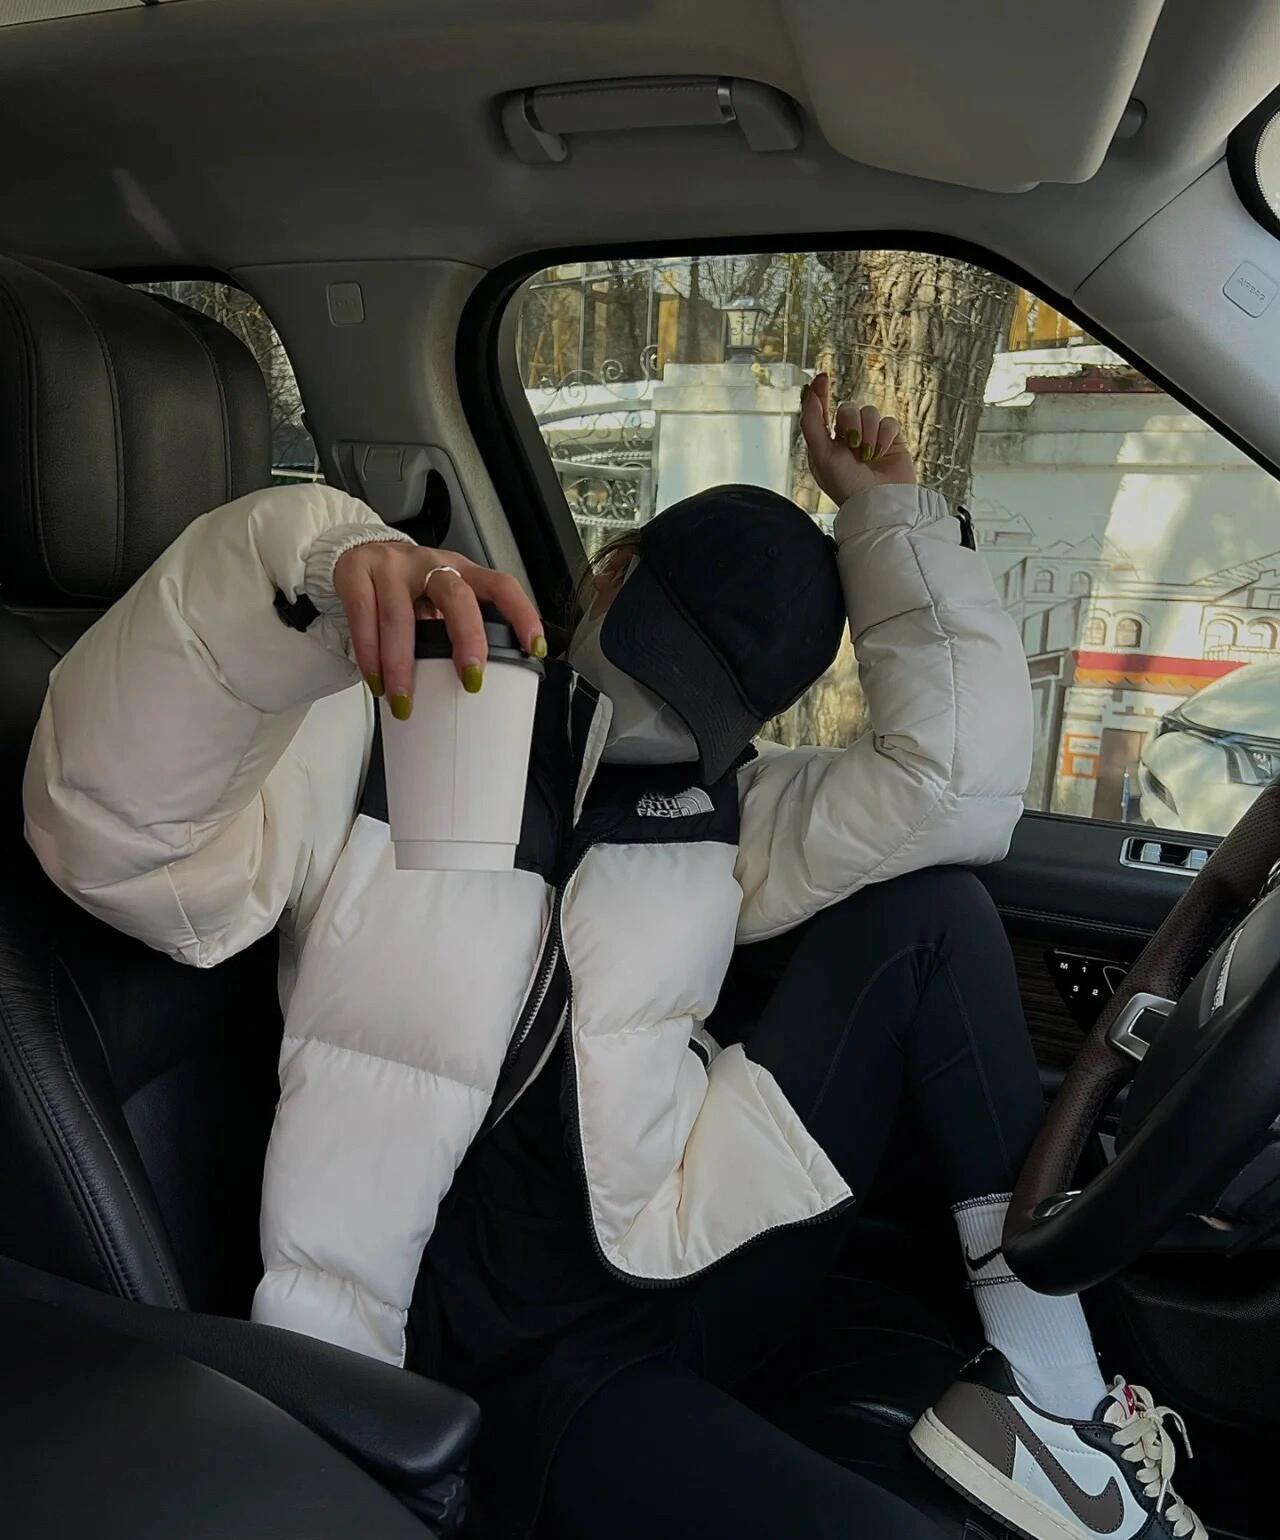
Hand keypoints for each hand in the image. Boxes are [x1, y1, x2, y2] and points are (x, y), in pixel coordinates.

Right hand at [333, 541, 544, 718]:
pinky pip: (365, 619)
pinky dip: (370, 656)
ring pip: (400, 616)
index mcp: (461, 571)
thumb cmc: (407, 587)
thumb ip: (455, 628)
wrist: (355, 552)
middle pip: (457, 598)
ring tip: (404, 701)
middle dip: (467, 640)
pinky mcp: (357, 574)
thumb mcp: (439, 599)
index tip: (535, 647)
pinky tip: (376, 681)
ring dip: (403, 664)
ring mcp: (393, 567)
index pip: (501, 585)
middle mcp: (431, 564)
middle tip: (471, 680)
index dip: (521, 614)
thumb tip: (476, 683)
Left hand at [799, 374, 916, 505]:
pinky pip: (889, 422)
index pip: (822, 411)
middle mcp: (848, 439)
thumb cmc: (846, 484)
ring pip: (870, 412)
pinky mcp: (892, 441)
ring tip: (868, 455)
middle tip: (853, 446)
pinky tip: (882, 453)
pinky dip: (884, 436)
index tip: (822, 376)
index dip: (820, 392)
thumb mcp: (820, 455)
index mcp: (827, 443)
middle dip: (850, 424)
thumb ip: (812, 423)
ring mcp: (871, 438)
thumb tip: (809, 395)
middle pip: (848, 408)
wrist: (880, 502)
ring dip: (868, 432)